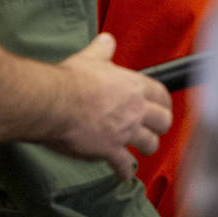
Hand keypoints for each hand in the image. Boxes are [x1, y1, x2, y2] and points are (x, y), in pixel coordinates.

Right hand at [58, 33, 171, 179]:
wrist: (53, 102)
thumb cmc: (70, 80)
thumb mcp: (90, 58)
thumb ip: (102, 49)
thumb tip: (106, 40)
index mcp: (133, 86)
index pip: (162, 95)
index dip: (164, 102)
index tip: (162, 106)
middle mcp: (135, 109)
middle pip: (163, 121)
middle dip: (160, 126)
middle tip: (155, 128)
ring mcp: (125, 131)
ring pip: (150, 144)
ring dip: (146, 147)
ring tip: (141, 149)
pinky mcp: (110, 150)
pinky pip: (124, 165)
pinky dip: (124, 172)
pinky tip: (123, 175)